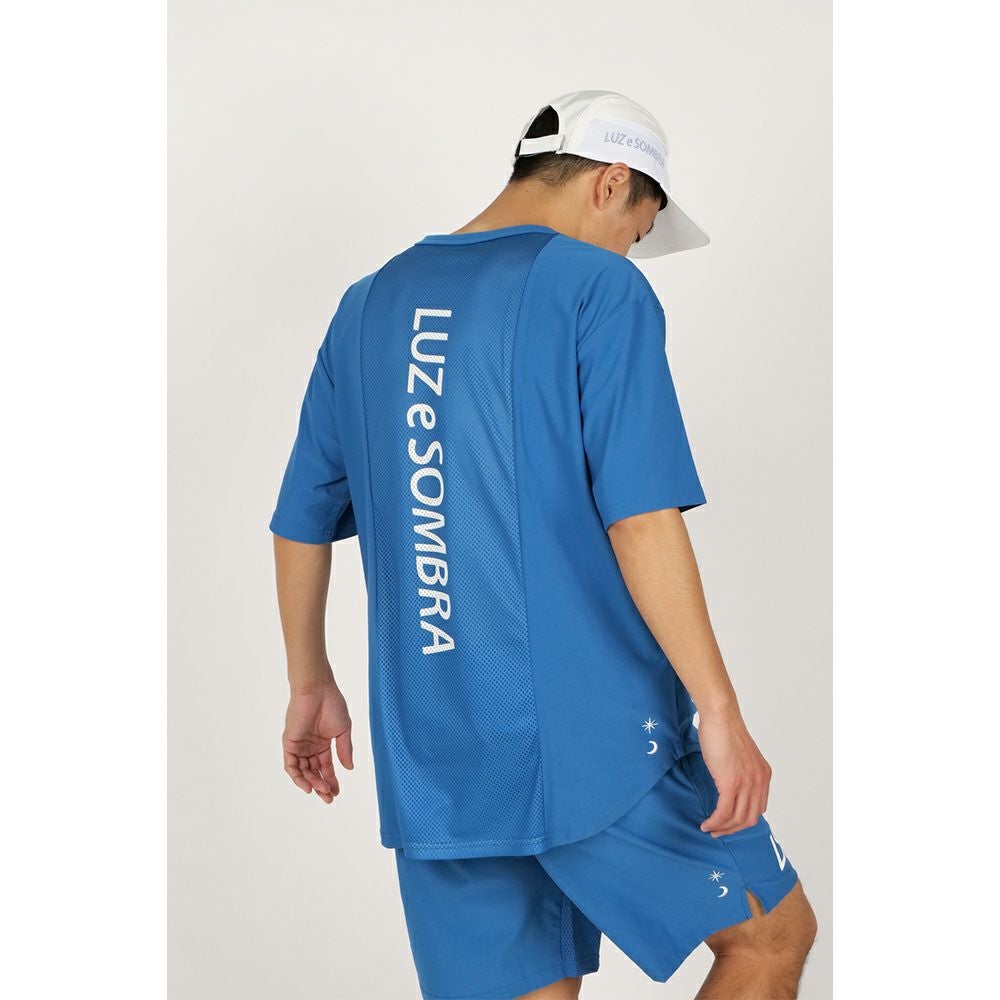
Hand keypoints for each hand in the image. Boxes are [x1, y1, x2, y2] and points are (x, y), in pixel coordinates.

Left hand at [282, 680, 353, 803]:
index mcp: (323, 743)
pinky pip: (291, 765)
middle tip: (330, 798)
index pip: (325, 767)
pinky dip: (298, 777)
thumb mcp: (343, 730)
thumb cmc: (332, 705)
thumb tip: (349, 768)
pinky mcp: (290, 743)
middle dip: (322, 785)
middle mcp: (310, 746)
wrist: (318, 690)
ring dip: (312, 783)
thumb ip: (344, 749)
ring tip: (322, 791)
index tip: (337, 792)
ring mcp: (299, 745)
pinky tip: (308, 786)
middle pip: (314, 772)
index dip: (331, 780)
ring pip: (303, 771)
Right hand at [696, 706, 770, 837]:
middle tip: (718, 831)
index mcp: (763, 775)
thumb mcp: (740, 756)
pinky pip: (724, 812)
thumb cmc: (724, 731)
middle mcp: (759, 781)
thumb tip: (730, 786)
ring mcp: (747, 783)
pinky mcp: (731, 783)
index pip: (758, 809)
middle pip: (750, 819)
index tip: (728, 823)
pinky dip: (715, 821)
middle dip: (733, 829)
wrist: (721, 717)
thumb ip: (741, 772)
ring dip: (722, 828)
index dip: (743, 820)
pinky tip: (706, 823)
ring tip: (709, 828)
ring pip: (737, 818)